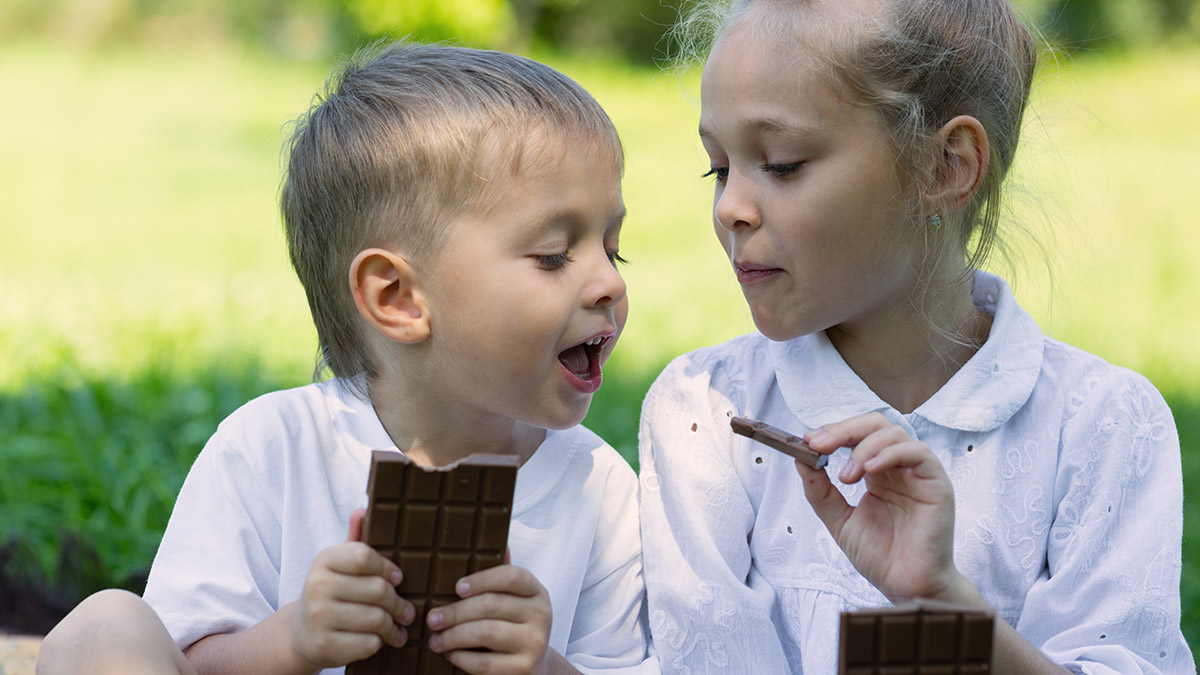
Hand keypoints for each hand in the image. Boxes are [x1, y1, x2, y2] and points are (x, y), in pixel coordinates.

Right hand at [290, 509, 414, 668]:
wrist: (303, 633)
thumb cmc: (332, 592)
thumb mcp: (340, 564)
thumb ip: (355, 539)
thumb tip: (363, 510)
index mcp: (324, 560)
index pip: (365, 556)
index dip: (388, 569)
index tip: (398, 578)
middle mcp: (316, 586)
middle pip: (378, 590)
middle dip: (399, 603)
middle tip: (407, 611)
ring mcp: (319, 618)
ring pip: (377, 619)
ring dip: (393, 626)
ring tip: (398, 626)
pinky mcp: (325, 646)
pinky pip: (369, 644)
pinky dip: (379, 643)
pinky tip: (380, 640)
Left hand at [425, 559, 553, 674]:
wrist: (534, 668)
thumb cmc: (513, 628)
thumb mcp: (514, 602)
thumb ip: (501, 578)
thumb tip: (489, 543)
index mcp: (537, 592)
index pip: (512, 576)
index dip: (482, 579)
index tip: (456, 587)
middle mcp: (541, 615)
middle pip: (491, 605)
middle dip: (455, 611)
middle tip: (431, 618)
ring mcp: (534, 644)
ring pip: (485, 632)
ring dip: (453, 636)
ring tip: (435, 639)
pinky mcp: (523, 670)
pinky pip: (483, 662)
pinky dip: (460, 657)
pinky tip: (450, 654)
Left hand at [800, 413, 965, 602]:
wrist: (905, 587)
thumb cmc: (880, 556)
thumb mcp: (839, 520)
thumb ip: (820, 491)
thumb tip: (801, 459)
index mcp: (877, 472)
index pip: (857, 435)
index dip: (832, 432)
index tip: (807, 442)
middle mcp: (898, 468)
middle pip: (874, 425)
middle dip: (842, 430)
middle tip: (818, 445)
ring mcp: (918, 473)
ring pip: (894, 434)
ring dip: (863, 448)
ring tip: (846, 477)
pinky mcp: (937, 483)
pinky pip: (918, 453)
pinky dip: (890, 454)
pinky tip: (870, 471)